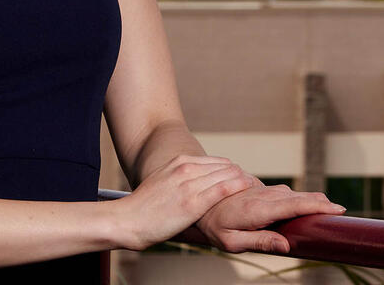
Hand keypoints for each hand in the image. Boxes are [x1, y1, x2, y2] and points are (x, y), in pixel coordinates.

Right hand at [116, 155, 256, 250]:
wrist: (127, 221)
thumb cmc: (144, 209)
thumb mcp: (163, 184)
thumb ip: (181, 181)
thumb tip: (197, 188)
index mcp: (179, 163)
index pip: (217, 162)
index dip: (233, 172)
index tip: (241, 182)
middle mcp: (186, 169)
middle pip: (225, 166)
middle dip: (241, 176)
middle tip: (254, 187)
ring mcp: (190, 184)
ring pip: (227, 174)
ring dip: (244, 181)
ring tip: (256, 189)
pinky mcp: (192, 202)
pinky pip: (223, 188)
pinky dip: (239, 187)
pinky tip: (249, 189)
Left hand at [196, 181, 345, 253]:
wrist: (198, 200)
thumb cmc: (214, 226)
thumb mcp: (232, 242)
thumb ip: (260, 242)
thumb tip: (287, 245)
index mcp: (258, 210)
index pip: (294, 206)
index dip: (317, 207)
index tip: (337, 208)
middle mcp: (262, 196)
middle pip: (297, 197)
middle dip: (319, 202)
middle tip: (339, 209)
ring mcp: (260, 189)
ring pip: (290, 193)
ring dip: (308, 199)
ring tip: (326, 207)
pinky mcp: (258, 187)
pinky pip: (281, 192)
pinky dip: (295, 197)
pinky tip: (304, 204)